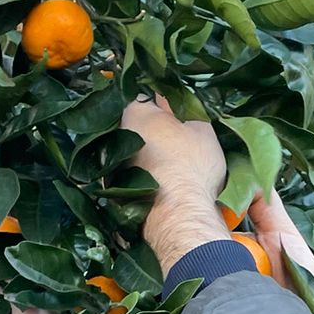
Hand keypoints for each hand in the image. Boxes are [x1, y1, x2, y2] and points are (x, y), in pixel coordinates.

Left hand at [123, 96, 227, 269]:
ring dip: (147, 155)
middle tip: (178, 141)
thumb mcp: (201, 127)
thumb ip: (187, 107)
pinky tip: (162, 185)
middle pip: (136, 126)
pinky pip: (131, 176)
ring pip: (133, 153)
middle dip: (153, 130)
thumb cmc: (192, 166)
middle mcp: (116, 137)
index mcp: (134, 114)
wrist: (178, 216)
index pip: (144, 97)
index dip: (162, 105)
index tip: (176, 115)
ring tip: (172, 166)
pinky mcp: (116, 192)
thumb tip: (177, 100)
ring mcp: (112, 166)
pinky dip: (144, 177)